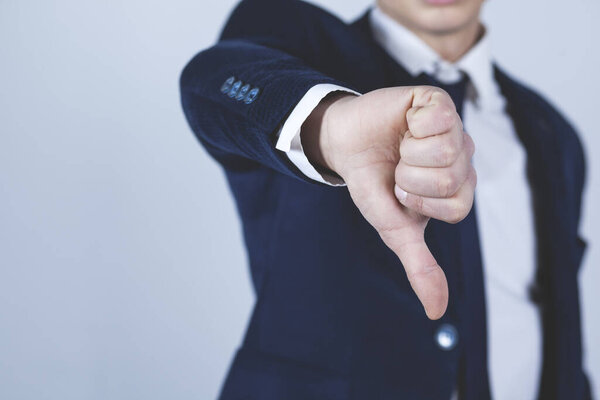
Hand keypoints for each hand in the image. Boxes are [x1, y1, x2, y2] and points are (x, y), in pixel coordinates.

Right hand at [302, 87, 475, 318]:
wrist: (345, 145)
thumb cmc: (372, 183)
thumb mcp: (394, 228)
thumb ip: (420, 266)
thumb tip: (437, 312)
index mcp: (458, 190)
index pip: (456, 207)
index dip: (418, 201)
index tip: (401, 190)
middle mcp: (463, 159)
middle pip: (450, 178)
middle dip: (409, 178)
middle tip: (399, 168)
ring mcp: (455, 128)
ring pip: (446, 149)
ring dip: (408, 153)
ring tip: (401, 146)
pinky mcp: (438, 101)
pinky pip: (438, 116)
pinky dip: (411, 124)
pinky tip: (405, 123)